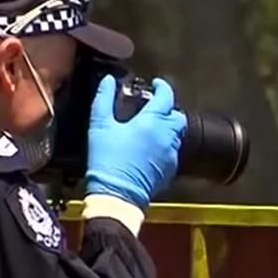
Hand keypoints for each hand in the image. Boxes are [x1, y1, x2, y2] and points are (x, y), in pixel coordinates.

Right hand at [85, 76, 186, 208]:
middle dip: (168, 109)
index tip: (156, 85)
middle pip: (177, 115)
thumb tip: (107, 82)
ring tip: (150, 128)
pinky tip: (149, 149)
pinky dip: (165, 146)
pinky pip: (173, 152)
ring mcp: (170, 154)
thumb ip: (103, 100)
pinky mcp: (169, 170)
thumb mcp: (100, 126)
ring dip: (168, 128)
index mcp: (152, 121)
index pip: (166, 96)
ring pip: (177, 134)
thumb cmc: (108, 162)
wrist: (117, 195)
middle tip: (153, 108)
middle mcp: (166, 136)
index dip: (162, 87)